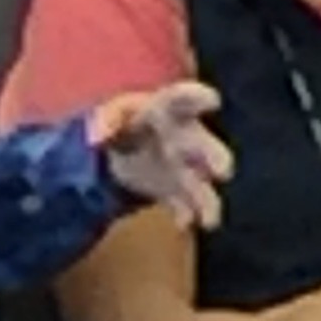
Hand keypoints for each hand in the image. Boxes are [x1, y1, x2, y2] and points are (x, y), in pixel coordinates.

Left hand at [87, 83, 232, 228]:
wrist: (124, 153)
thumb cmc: (127, 123)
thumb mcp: (111, 116)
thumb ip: (105, 122)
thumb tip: (98, 136)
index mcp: (166, 110)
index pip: (181, 99)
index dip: (197, 97)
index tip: (213, 100)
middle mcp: (183, 137)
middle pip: (202, 145)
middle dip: (214, 157)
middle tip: (222, 171)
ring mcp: (183, 165)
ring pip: (199, 181)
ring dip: (206, 199)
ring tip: (209, 219)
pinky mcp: (177, 190)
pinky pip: (185, 203)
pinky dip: (186, 214)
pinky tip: (182, 222)